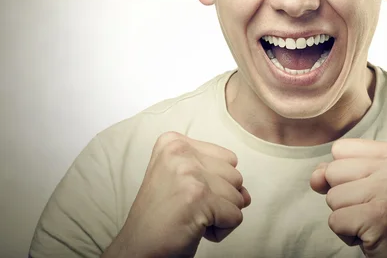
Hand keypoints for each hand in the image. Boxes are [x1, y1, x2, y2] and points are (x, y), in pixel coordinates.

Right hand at [104, 132, 250, 257]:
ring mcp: (189, 173)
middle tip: (188, 210)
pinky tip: (194, 230)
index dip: (214, 184)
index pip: (227, 158)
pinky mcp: (198, 197)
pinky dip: (221, 230)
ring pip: (238, 195)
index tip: (185, 195)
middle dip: (219, 199)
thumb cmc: (161, 218)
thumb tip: (247, 194)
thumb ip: (218, 176)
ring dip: (220, 215)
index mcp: (173, 142)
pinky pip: (235, 216)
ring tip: (191, 218)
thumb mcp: (183, 181)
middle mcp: (180, 151)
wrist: (136, 250)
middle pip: (235, 175)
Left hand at [310, 139, 386, 257]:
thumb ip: (337, 171)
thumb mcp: (366, 184)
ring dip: (345, 216)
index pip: (340, 148)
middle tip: (372, 209)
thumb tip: (316, 177)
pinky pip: (335, 220)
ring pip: (332, 197)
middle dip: (344, 196)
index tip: (371, 190)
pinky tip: (370, 235)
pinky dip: (346, 234)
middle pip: (333, 170)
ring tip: (371, 222)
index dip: (345, 174)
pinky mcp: (379, 216)